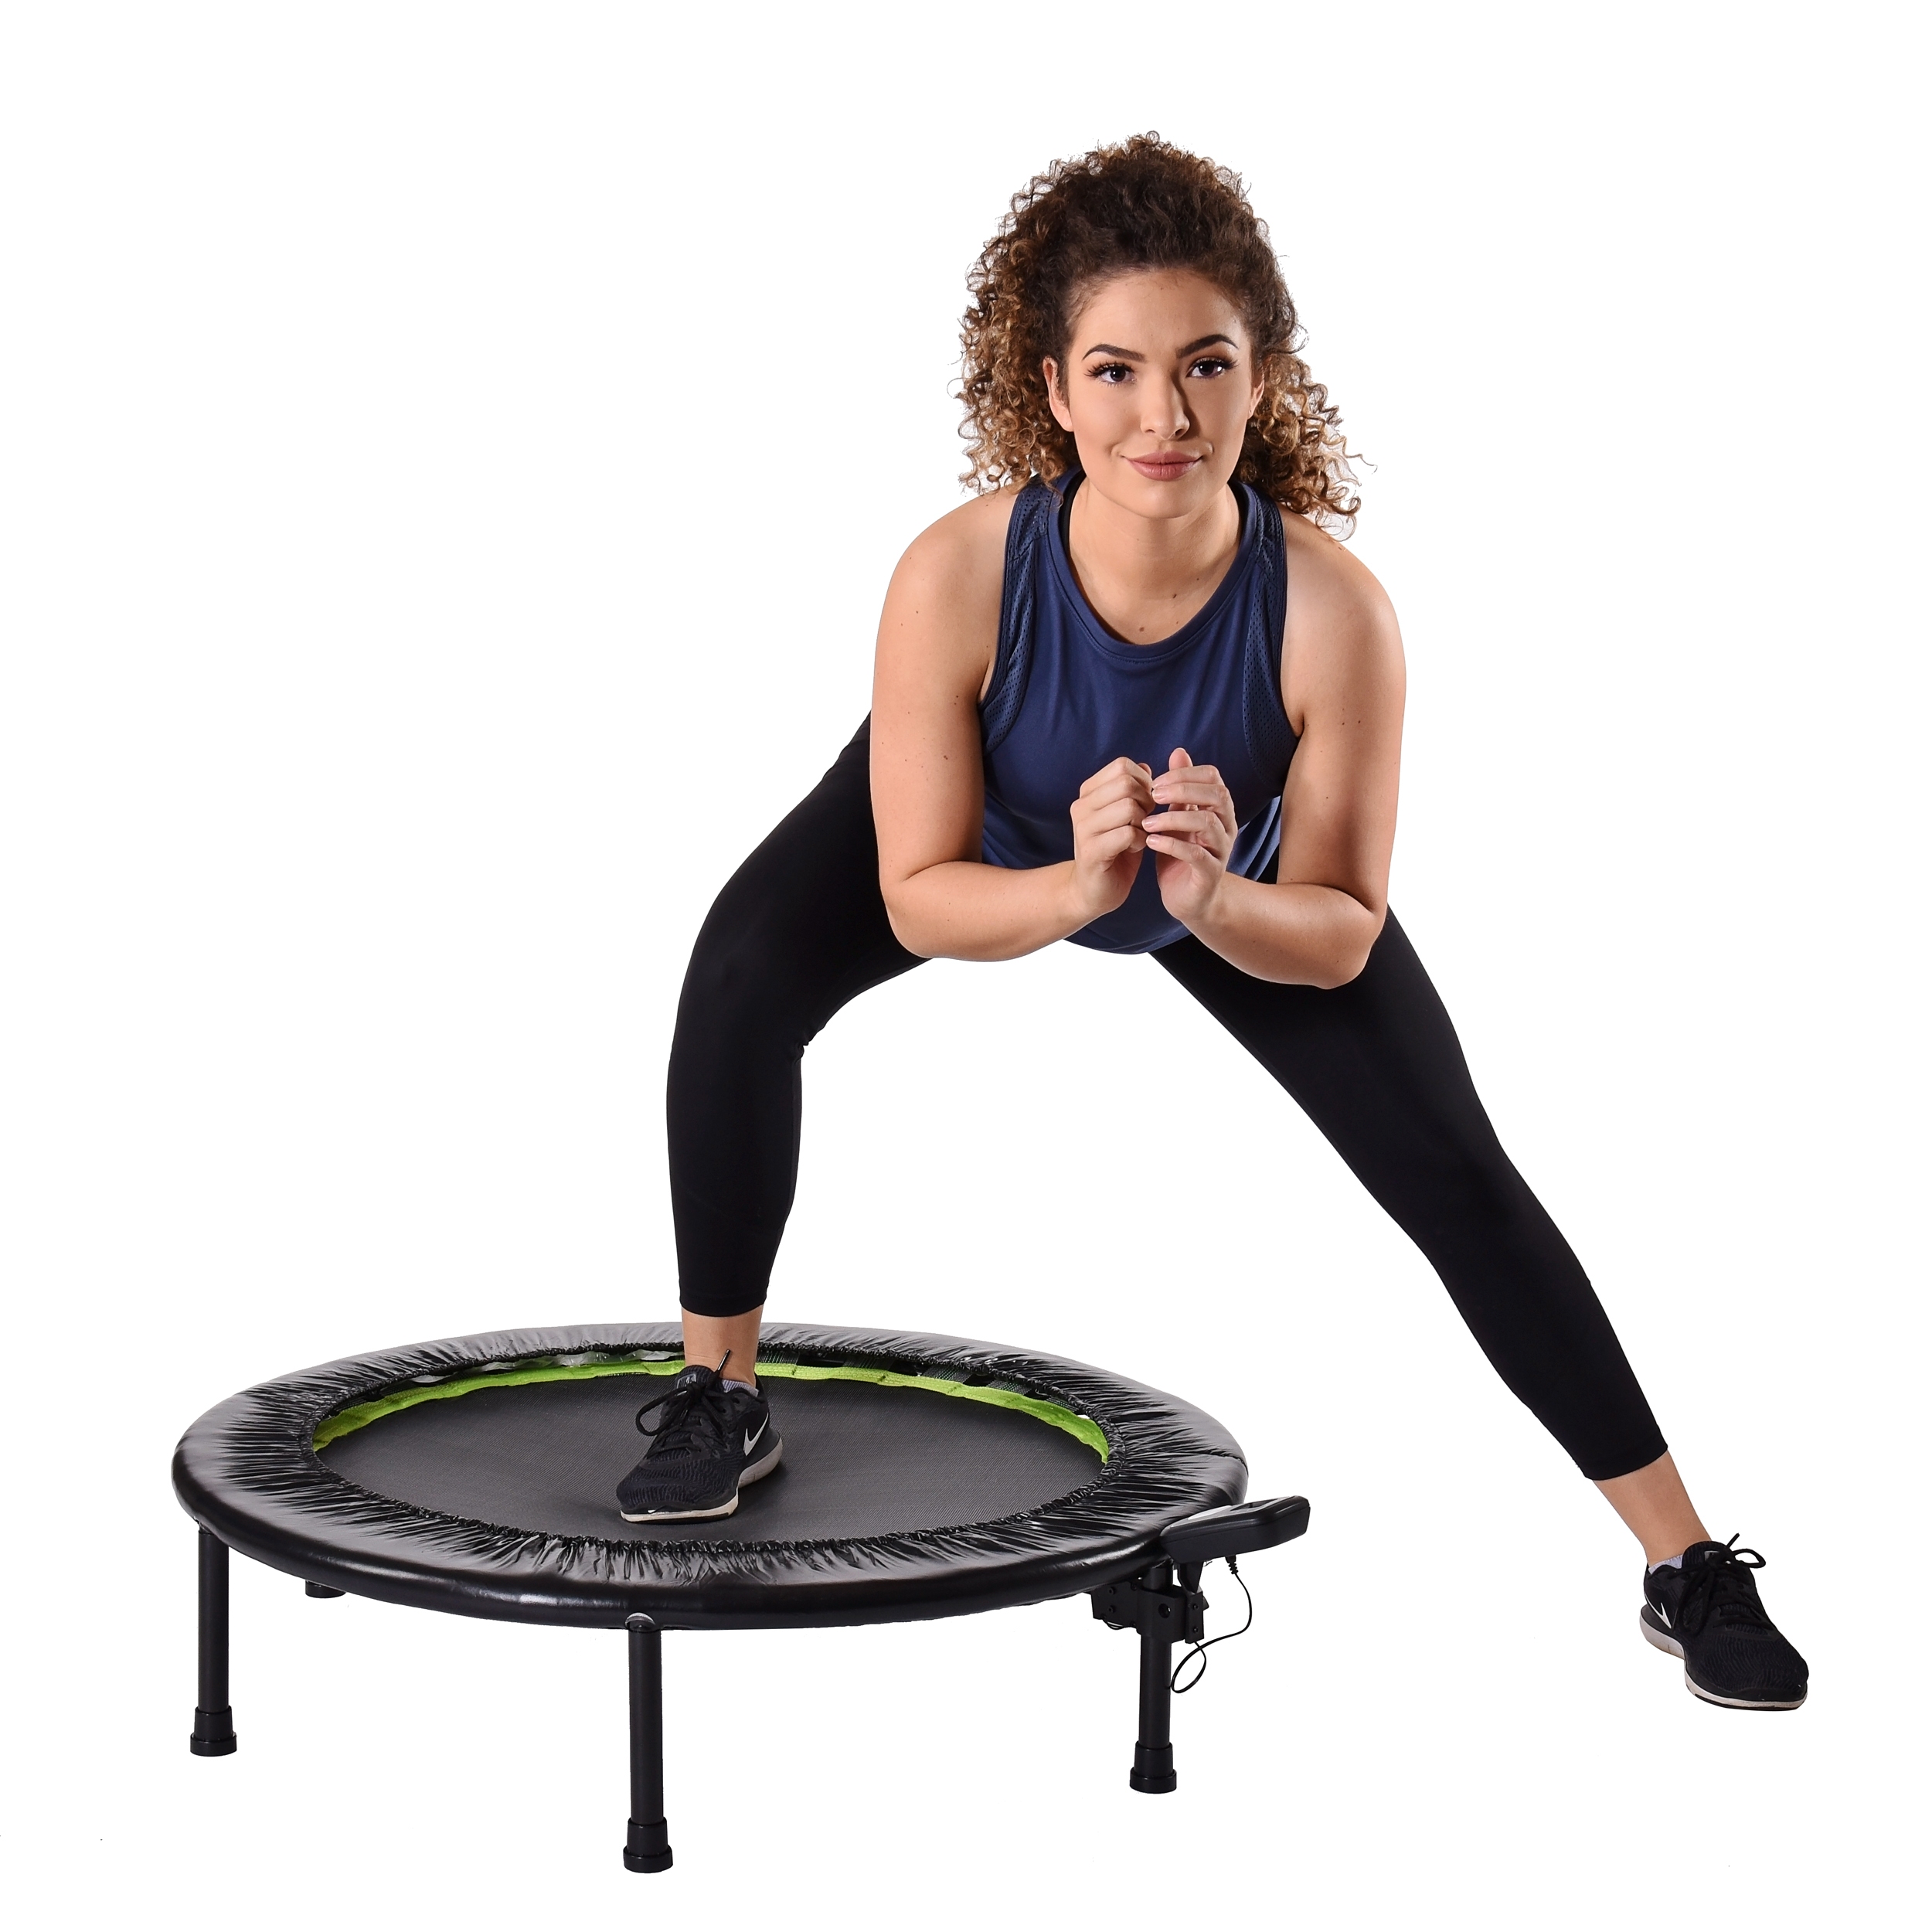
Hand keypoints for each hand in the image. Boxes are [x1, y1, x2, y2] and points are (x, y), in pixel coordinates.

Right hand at [1068, 757, 1154, 920]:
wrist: (1093, 890)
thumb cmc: (1115, 849)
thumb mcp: (1128, 815)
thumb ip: (1136, 790)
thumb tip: (1145, 766)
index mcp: (1088, 792)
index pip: (1122, 766)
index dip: (1143, 781)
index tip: (1145, 803)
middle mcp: (1081, 806)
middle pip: (1127, 784)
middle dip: (1146, 801)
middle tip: (1145, 820)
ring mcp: (1083, 828)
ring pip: (1129, 807)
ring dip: (1144, 822)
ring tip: (1140, 835)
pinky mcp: (1092, 851)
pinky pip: (1128, 833)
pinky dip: (1140, 840)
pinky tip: (1135, 848)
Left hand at [1145, 747, 1235, 926]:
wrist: (1189, 900)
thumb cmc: (1181, 854)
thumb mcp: (1179, 816)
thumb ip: (1181, 788)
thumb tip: (1178, 751)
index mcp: (1219, 810)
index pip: (1213, 778)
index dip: (1185, 774)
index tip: (1156, 780)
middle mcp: (1226, 827)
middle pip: (1217, 795)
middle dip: (1183, 789)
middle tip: (1153, 794)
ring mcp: (1221, 850)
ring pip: (1207, 823)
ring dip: (1173, 818)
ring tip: (1147, 821)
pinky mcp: (1210, 874)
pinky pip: (1196, 855)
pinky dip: (1171, 845)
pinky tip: (1150, 842)